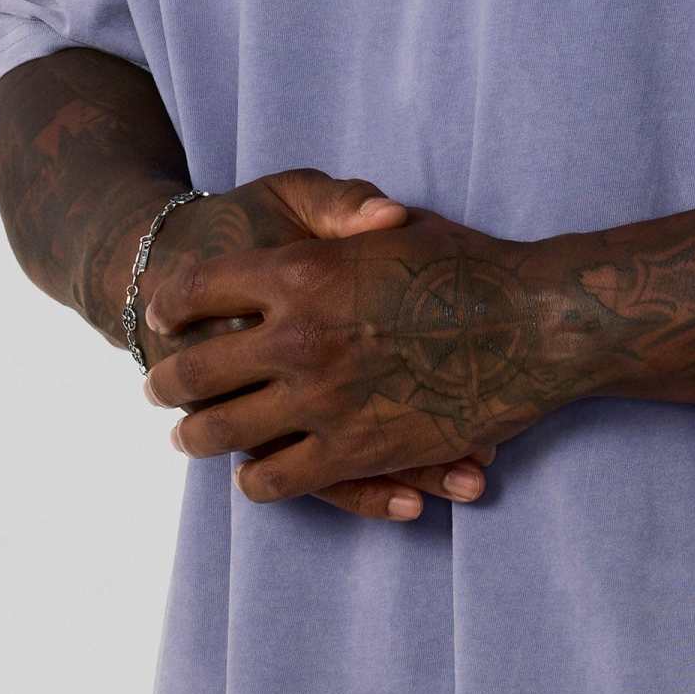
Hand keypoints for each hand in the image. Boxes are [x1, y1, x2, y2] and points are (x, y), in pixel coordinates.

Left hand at [137, 168, 564, 510]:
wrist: (535, 324)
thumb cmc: (470, 264)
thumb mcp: (396, 223)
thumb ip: (346, 214)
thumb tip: (300, 223)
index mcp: (300, 270)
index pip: (197, 290)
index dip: (172, 304)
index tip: (163, 315)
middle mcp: (297, 335)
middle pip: (192, 370)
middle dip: (167, 380)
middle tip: (159, 388)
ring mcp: (320, 398)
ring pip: (221, 433)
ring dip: (197, 437)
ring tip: (190, 437)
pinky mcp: (352, 450)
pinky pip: (275, 479)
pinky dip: (257, 479)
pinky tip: (255, 472)